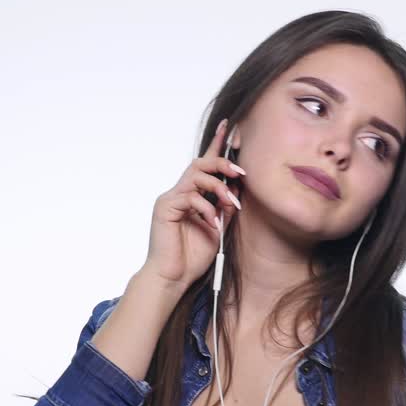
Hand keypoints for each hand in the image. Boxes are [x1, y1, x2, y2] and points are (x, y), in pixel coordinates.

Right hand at [138, 117, 243, 290]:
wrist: (172, 278)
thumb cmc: (192, 257)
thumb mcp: (217, 228)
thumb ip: (224, 208)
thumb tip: (238, 188)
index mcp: (190, 196)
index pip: (204, 165)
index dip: (216, 145)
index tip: (229, 126)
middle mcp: (178, 193)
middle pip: (200, 164)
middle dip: (222, 163)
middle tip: (240, 172)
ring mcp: (169, 199)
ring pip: (196, 176)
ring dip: (218, 187)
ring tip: (230, 204)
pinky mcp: (164, 209)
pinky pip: (190, 197)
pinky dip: (206, 208)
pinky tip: (213, 224)